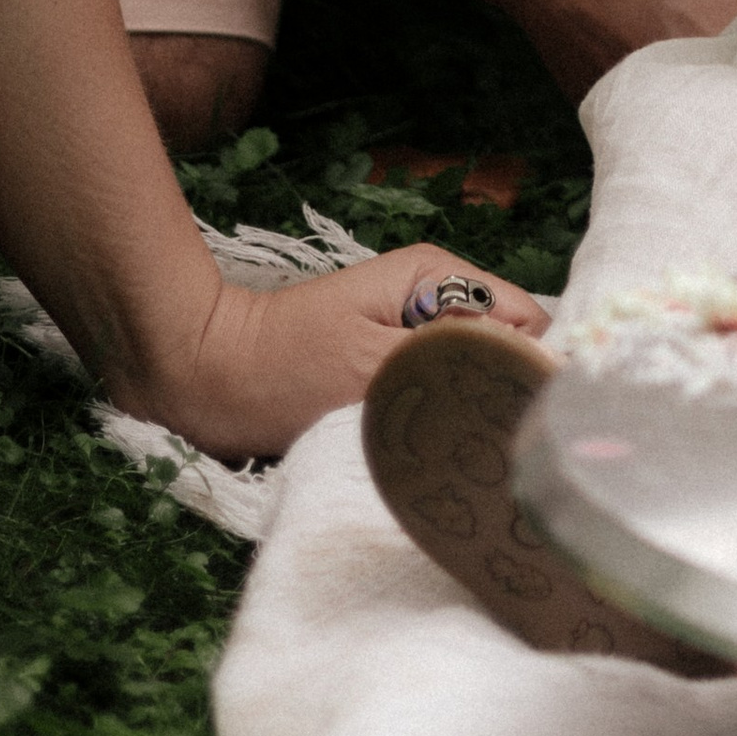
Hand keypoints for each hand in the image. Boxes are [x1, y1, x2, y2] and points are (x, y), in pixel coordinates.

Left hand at [133, 244, 546, 461]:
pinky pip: (442, 396)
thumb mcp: (373, 366)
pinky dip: (442, 424)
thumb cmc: (279, 369)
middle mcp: (437, 299)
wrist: (197, 382)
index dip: (540, 368)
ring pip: (476, 378)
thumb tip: (531, 371)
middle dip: (508, 395)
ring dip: (472, 414)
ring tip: (467, 457)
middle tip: (500, 449)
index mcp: (441, 277)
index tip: (538, 423)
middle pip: (508, 350)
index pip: (530, 320)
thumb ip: (454, 364)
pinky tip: (436, 456)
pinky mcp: (392, 372)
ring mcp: (415, 336)